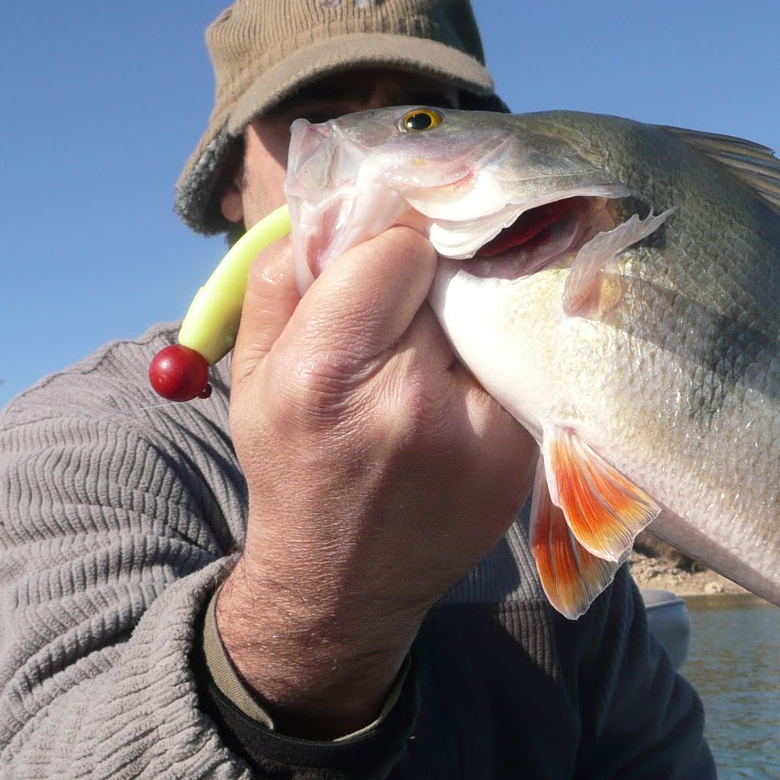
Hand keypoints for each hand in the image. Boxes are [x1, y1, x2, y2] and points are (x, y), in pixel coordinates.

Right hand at [215, 230, 535, 737]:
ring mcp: (479, 435)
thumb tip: (341, 196)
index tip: (384, 263)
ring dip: (475, 311)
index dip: (391, 247)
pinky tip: (466, 384)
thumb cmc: (295, 462)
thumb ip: (288, 274)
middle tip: (423, 294)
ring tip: (438, 349)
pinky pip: (523, 362)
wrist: (345, 584)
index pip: (398, 249)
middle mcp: (410, 404)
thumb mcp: (256, 371)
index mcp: (328, 377)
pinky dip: (500, 358)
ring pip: (500, 312)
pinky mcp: (521, 455)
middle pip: (457, 274)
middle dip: (439, 272)